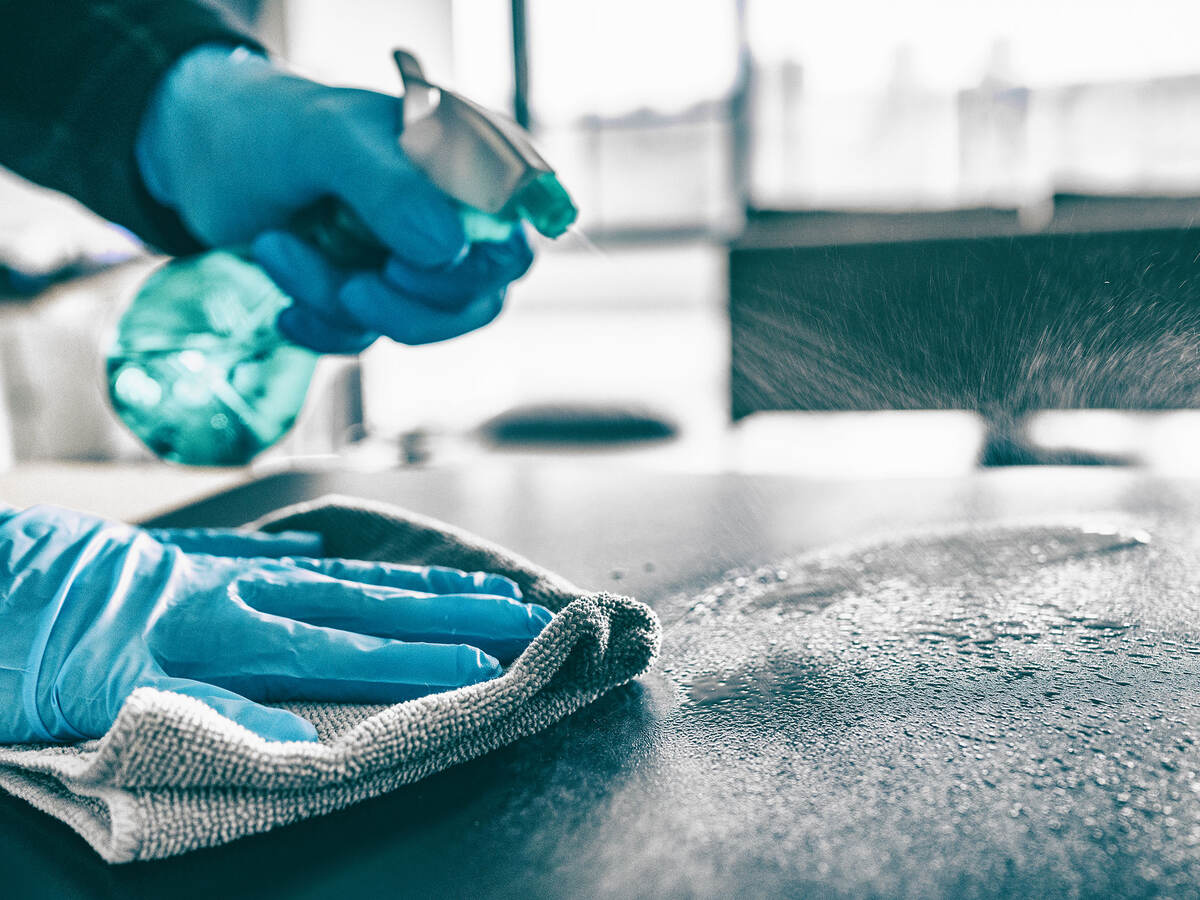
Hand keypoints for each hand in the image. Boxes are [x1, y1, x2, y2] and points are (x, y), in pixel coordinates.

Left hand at [0, 506, 551, 743]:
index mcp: (218, 630)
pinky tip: (328, 548)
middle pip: (360, 604)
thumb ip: (202, 709)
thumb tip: (294, 734)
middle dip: (445, 612)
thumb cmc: (17, 645)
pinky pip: (260, 550)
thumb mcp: (94, 698)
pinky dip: (302, 553)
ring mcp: (210, 566)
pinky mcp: (178, 555)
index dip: (421, 661)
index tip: (488, 663)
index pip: (344, 652)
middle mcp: (232, 590)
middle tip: (516, 611)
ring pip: (329, 574)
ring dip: (402, 583)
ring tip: (464, 582)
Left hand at [135, 45, 533, 352]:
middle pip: (478, 298)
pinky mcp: (370, 297)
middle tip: (350, 287)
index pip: (515, 236)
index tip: (403, 267)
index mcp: (464, 165)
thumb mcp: (327, 141)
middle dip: (408, 307)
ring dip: (342, 305)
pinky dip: (322, 328)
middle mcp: (451, 218)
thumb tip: (448, 249)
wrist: (199, 155)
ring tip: (278, 248)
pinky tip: (284, 306)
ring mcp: (411, 264)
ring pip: (419, 325)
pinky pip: (367, 339)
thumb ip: (390, 188)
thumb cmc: (270, 126)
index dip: (477, 269)